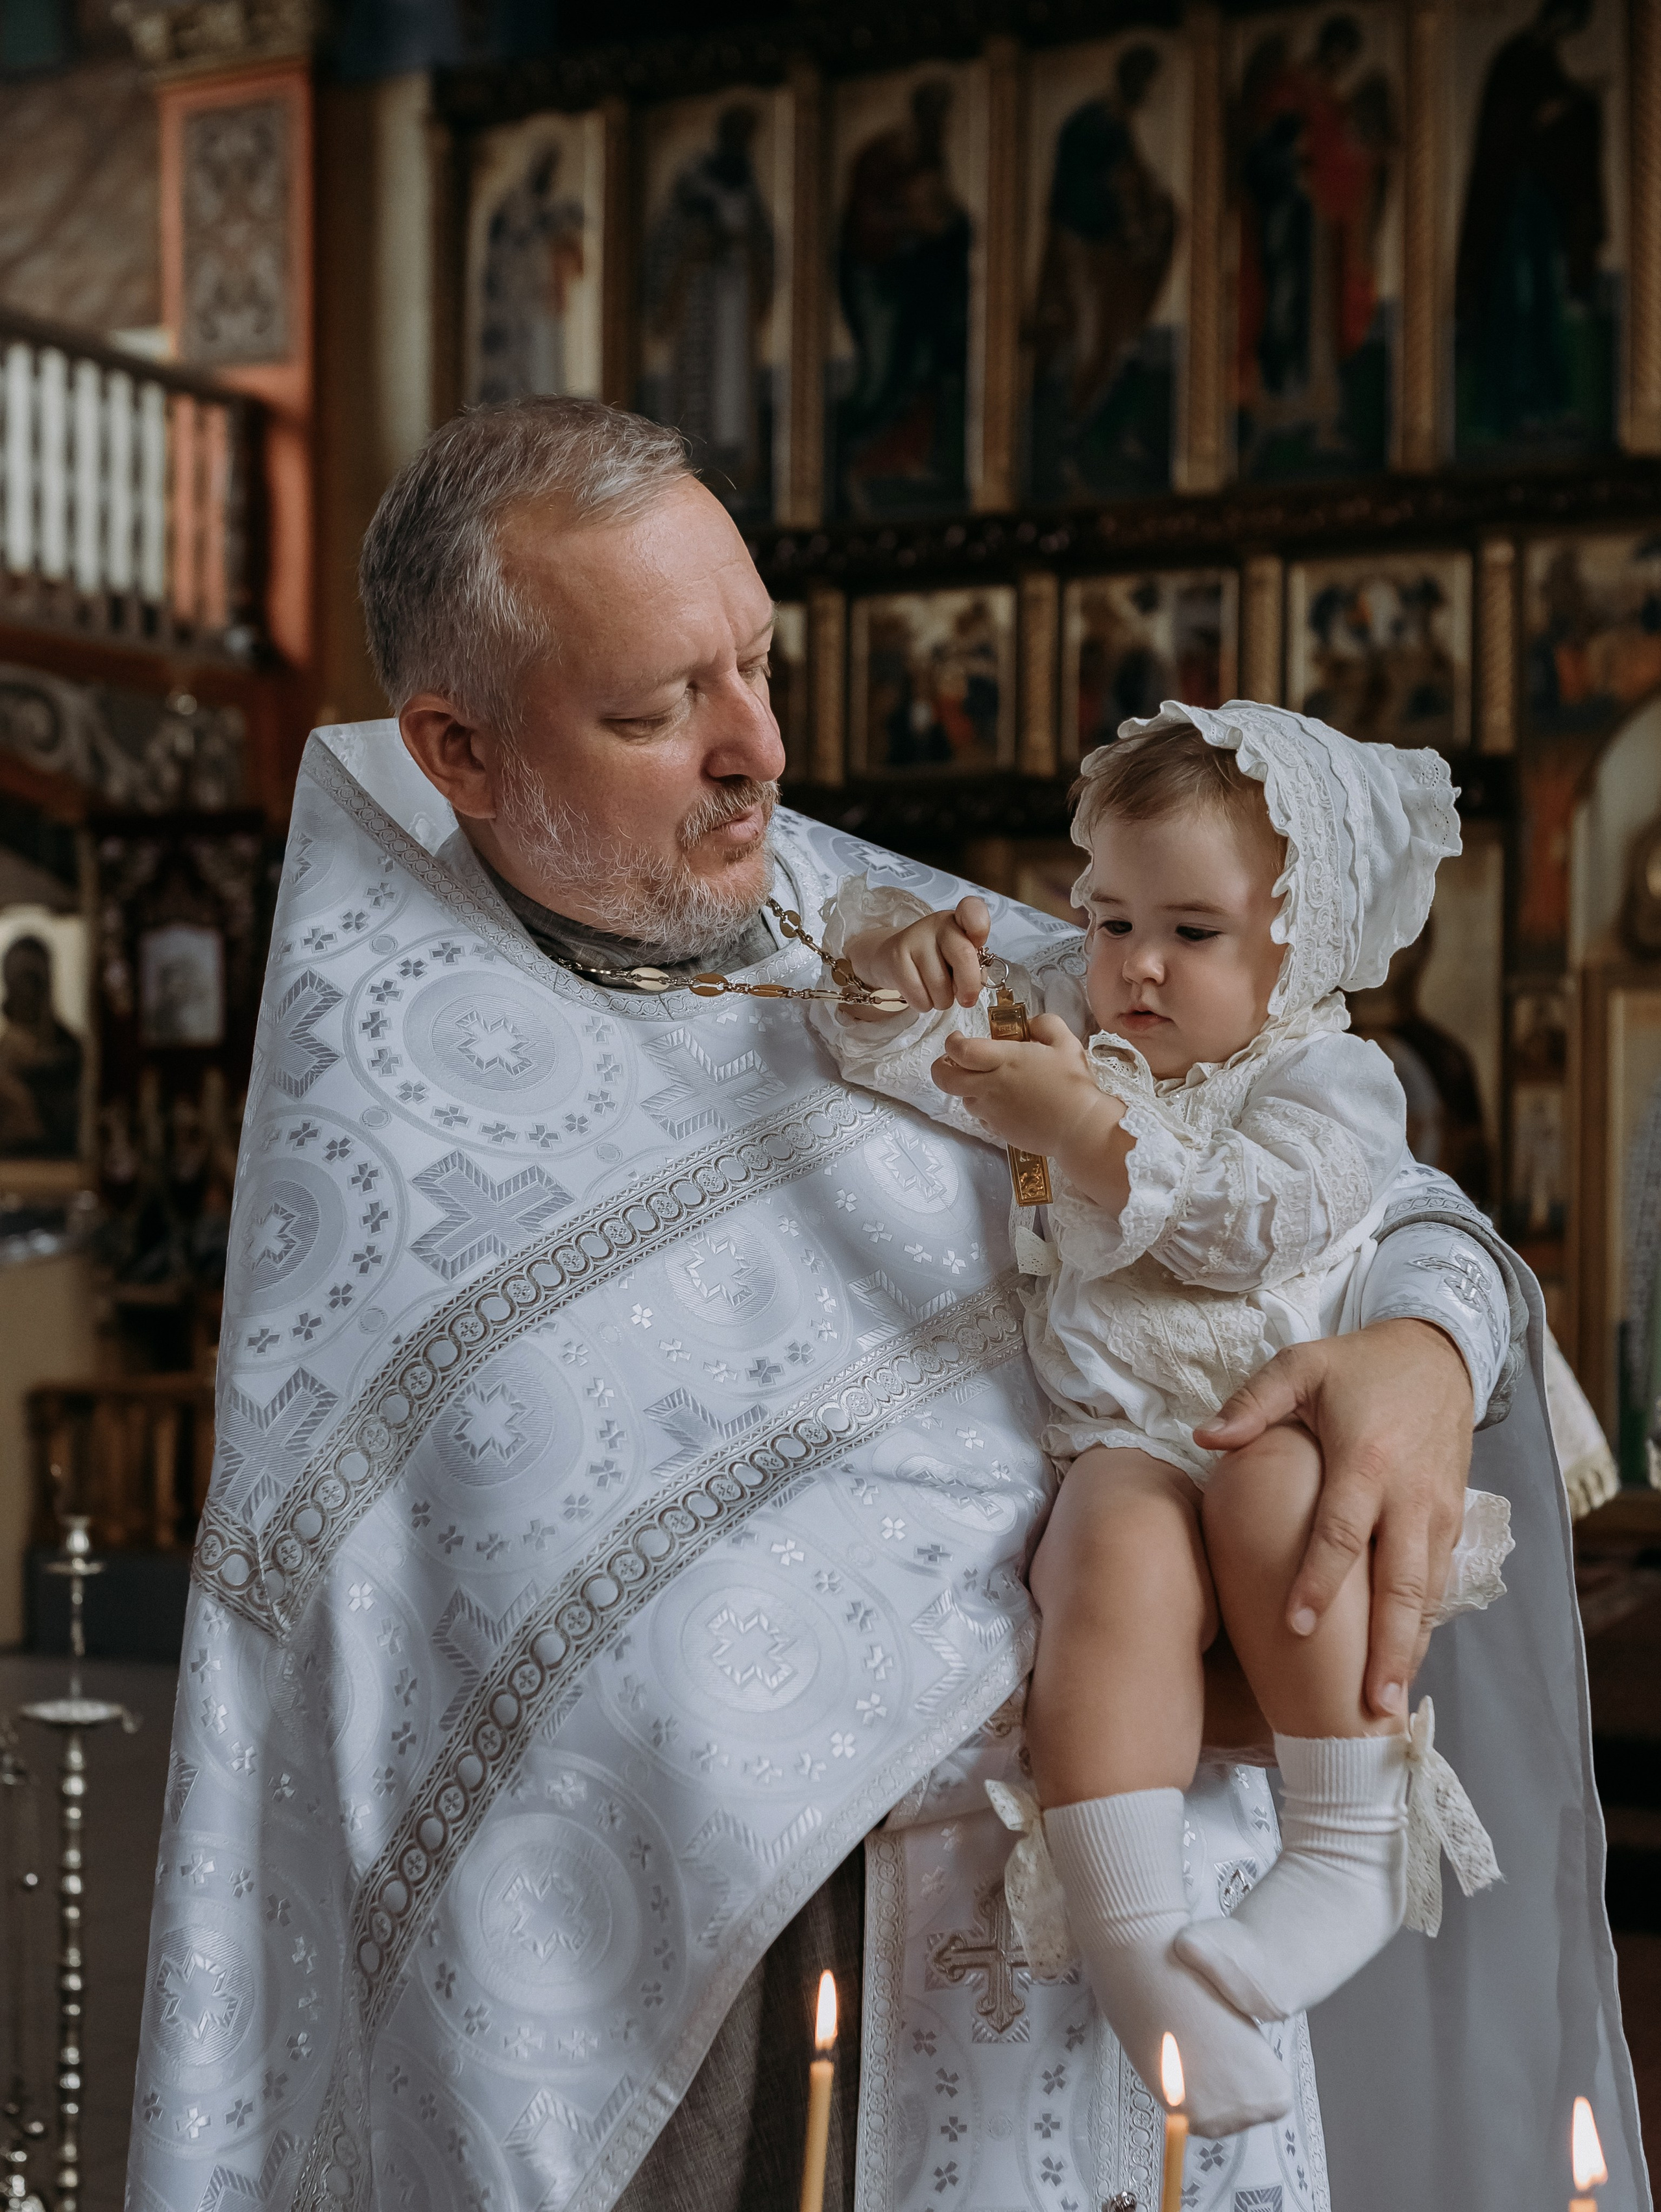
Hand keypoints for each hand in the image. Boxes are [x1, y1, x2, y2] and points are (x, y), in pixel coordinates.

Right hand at [843, 895, 990, 1017]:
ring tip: (935, 991)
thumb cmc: (934, 960)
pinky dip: (924, 1004)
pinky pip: (920, 998)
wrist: (891, 958)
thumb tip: (972, 988)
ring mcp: (914, 940)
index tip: (978, 942)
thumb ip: (972, 967)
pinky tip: (920, 993)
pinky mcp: (896, 959)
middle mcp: (937, 925)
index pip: (973, 911)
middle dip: (969, 987)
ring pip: (940, 987)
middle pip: (963, 956)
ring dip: (942, 1000)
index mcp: (958, 920)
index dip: (980, 927)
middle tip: (967, 999)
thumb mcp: (957, 957)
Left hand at [931, 1014, 1127, 1200]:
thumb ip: (1044, 1024)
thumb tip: (1029, 1024)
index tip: (958, 1038)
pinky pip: (980, 1115)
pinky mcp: (997, 1129)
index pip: (960, 1050)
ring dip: (968, 1086)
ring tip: (990, 1081)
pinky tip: (1006, 1102)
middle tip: (952, 1061)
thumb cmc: (1073, 1083)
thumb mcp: (1066, 1042)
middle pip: (945, 1079)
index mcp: (1004, 1060)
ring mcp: (991, 1110)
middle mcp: (990, 1085)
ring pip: (963, 1097)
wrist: (1080, 1128)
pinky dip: (985, 1106)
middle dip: (941, 1067)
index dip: (951, 1043)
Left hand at [1192, 1318, 1472, 1719]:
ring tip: (1390, 1708)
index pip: (1340, 1532)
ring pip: (1427, 1594)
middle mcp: (1410, 1495)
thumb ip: (1253, 1402)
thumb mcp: (1302, 1365)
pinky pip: (1439, 1583)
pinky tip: (1406, 1666)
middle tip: (1371, 1708)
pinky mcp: (1453, 1519)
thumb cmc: (1359, 1365)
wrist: (1440, 1354)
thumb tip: (1203, 1438)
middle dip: (1387, 1649)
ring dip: (1411, 1651)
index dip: (1319, 1582)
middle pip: (1399, 1583)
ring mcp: (1438, 1512)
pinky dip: (1425, 1626)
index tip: (1297, 1628)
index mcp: (1366, 1460)